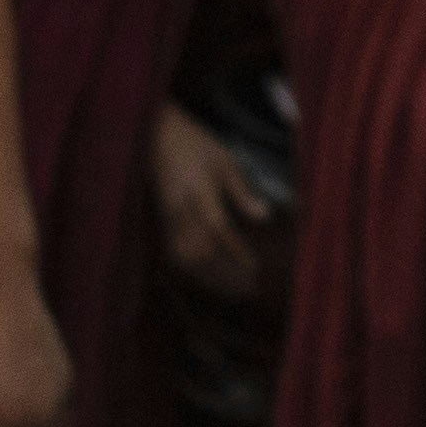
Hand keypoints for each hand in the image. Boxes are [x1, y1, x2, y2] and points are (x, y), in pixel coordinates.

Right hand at [152, 104, 266, 294]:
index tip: (255, 268)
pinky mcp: (163, 223)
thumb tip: (264, 217)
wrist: (161, 136)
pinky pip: (175, 255)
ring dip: (211, 278)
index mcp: (198, 193)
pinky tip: (212, 281)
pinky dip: (194, 272)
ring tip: (235, 290)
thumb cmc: (198, 146)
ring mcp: (168, 219)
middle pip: (201, 251)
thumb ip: (242, 192)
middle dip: (226, 273)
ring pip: (186, 258)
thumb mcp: (225, 162)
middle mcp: (180, 210)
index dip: (235, 253)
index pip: (217, 231)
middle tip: (251, 287)